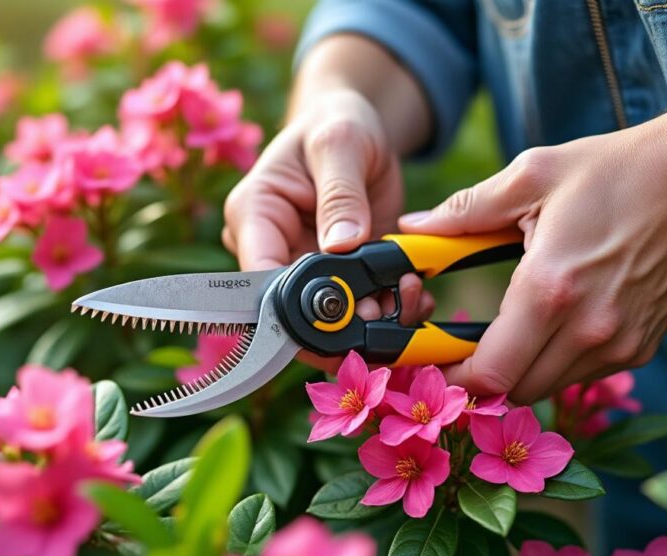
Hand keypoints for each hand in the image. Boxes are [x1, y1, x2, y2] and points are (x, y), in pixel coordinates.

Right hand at [222, 90, 432, 368]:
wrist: (357, 131)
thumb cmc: (337, 125)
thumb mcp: (340, 145)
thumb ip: (340, 194)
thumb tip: (341, 245)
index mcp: (253, 213)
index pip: (260, 274)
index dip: (294, 304)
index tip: (344, 310)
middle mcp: (270, 248)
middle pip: (292, 307)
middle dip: (340, 319)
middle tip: (386, 309)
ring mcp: (302, 265)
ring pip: (326, 317)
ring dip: (368, 319)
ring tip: (410, 297)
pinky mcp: (336, 275)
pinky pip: (355, 307)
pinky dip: (385, 309)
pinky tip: (413, 297)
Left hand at [399, 118, 666, 402]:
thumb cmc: (617, 169)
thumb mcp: (532, 176)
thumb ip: (465, 211)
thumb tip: (412, 229)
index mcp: (549, 290)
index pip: (489, 374)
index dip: (452, 377)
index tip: (435, 362)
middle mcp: (588, 330)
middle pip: (514, 391)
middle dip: (481, 376)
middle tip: (464, 345)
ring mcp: (621, 344)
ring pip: (549, 388)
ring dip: (521, 370)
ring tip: (511, 329)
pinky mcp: (644, 347)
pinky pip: (584, 375)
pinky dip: (558, 362)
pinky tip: (556, 322)